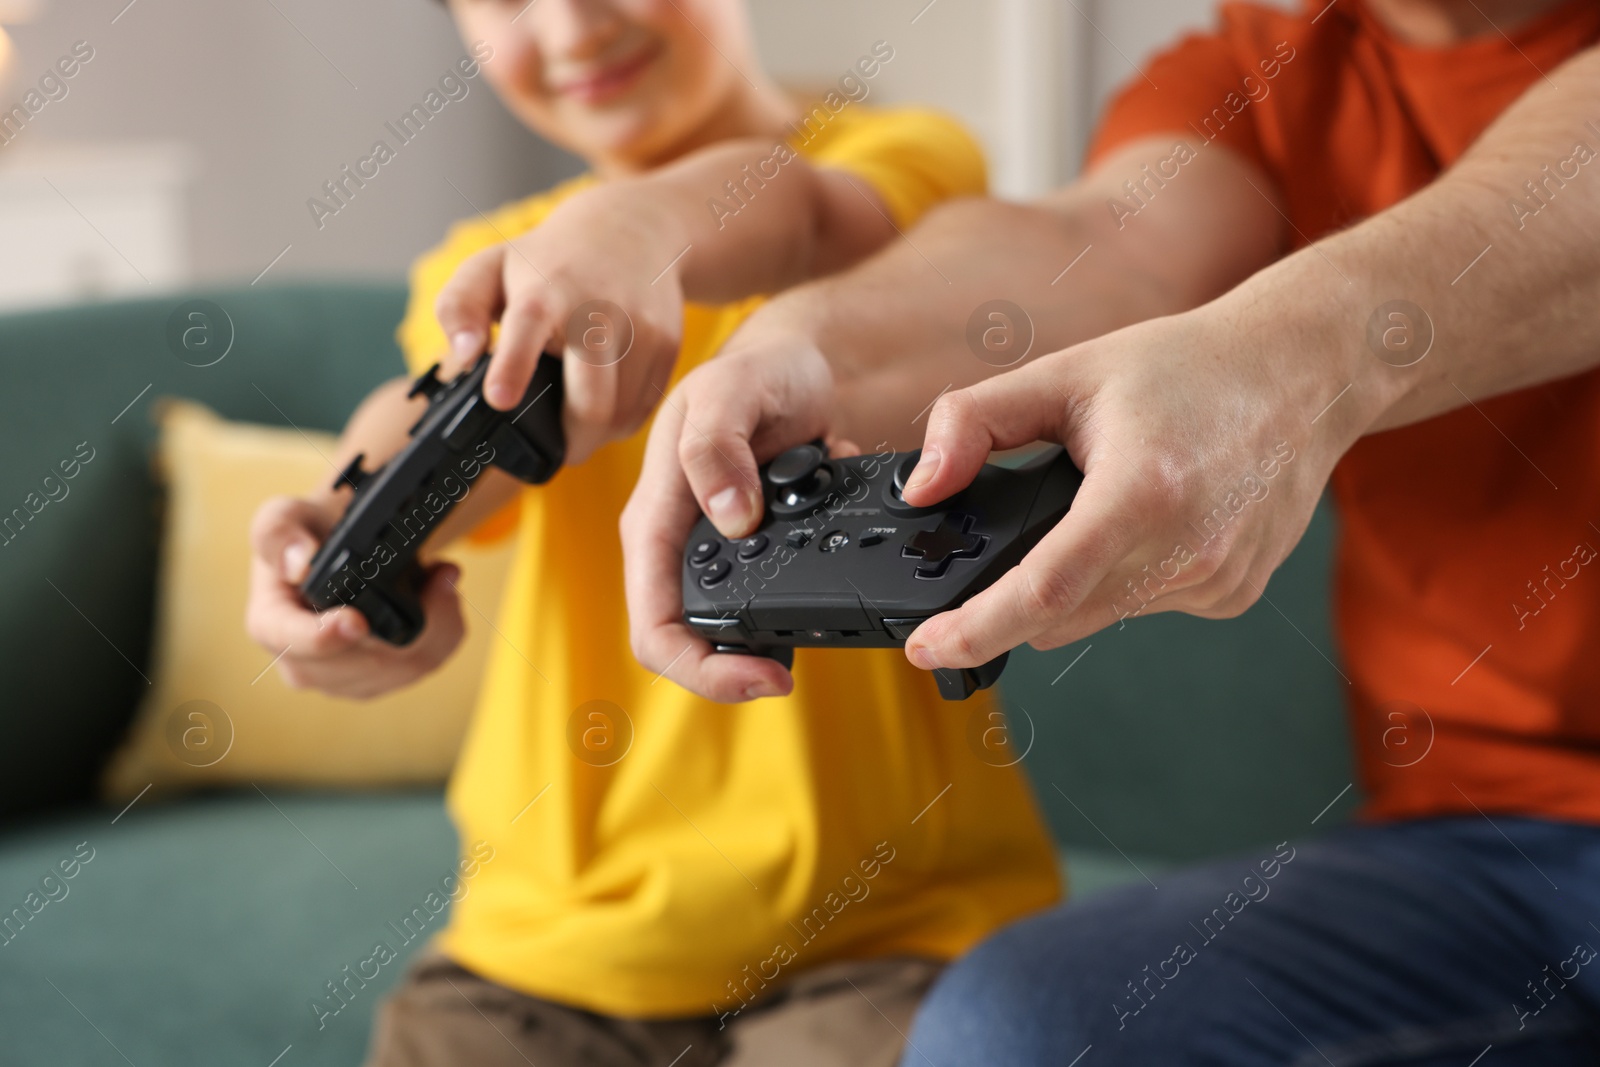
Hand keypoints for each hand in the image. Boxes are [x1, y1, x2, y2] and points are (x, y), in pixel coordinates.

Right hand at [245, 494, 464, 699]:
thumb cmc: (309, 533)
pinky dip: (445, 634)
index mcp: (270, 624)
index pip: (294, 642)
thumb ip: (279, 534)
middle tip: (439, 576)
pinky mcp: (377, 683)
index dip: (326, 637)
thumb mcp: (283, 517)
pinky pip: (424, 667)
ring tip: (443, 580)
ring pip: (403, 669)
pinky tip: (445, 602)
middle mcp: (300, 663)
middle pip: (364, 662)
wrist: (341, 546)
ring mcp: (340, 679)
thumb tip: (299, 565)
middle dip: (411, 621)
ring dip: (437, 624)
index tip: (357, 621)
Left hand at [433, 183, 685, 465]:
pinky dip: (622, 422)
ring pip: (620, 416)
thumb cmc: (551, 261)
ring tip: (578, 424)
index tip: (500, 399)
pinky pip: (645, 409)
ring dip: (597, 435)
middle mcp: (596, 310)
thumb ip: (459, 308)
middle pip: (592, 401)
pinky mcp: (667, 344)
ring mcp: (639, 328)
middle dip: (571, 442)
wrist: (634, 230)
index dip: (513, 366)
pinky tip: (606, 406)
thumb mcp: (492, 267)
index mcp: (544, 290)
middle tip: (556, 452)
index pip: (528, 325)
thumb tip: (465, 356)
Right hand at [620, 335, 839, 702]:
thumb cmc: (756, 368)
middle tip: (789, 672)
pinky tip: (834, 581)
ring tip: (815, 630)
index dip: (698, 669)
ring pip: (728, 628)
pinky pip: (769, 597)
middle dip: (733, 670)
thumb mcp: (730, 391)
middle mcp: (680, 544)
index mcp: (655, 519)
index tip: (759, 675)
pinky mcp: (755, 550)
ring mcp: (715, 551)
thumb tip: (729, 519)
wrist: (800, 361)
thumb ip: (715, 448)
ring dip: (771, 638)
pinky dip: (804, 599)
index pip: (653, 625)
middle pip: (687, 641)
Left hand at [899, 303, 1359, 670]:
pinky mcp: (1234, 595)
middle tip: (989, 561)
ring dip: (1071, 586)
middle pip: (1060, 614)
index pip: (1042, 590)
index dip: (975, 628)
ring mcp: (1218, 580)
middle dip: (1008, 602)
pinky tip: (1145, 524)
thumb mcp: (1064, 373)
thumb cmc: (1186, 367)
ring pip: (1099, 615)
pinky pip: (1145, 606)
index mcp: (1142, 492)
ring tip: (1094, 509)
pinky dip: (1121, 579)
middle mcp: (1188, 549)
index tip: (925, 647)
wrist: (1304, 372)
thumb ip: (973, 423)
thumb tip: (922, 487)